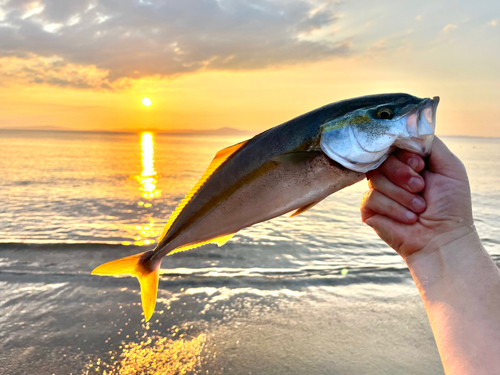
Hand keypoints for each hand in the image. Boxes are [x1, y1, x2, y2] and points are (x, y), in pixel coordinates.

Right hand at [360, 137, 473, 258]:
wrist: (443, 240)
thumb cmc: (450, 206)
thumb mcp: (449, 167)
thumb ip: (430, 144)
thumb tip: (407, 130)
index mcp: (408, 162)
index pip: (392, 144)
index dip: (403, 154)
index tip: (420, 166)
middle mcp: (391, 174)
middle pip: (381, 159)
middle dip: (402, 174)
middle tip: (420, 187)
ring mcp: (379, 191)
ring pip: (376, 179)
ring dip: (403, 196)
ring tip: (419, 208)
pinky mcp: (369, 209)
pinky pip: (371, 199)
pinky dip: (394, 209)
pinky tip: (408, 219)